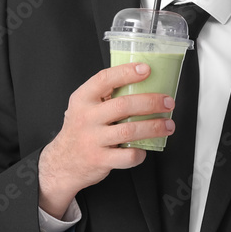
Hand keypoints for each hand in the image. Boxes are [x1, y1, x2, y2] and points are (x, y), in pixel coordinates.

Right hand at [38, 63, 174, 217]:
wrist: (62, 162)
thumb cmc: (81, 130)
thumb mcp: (84, 107)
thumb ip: (105, 95)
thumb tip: (142, 82)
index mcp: (83, 99)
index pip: (105, 79)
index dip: (126, 72)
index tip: (146, 69)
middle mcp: (86, 117)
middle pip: (123, 105)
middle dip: (151, 102)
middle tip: (168, 102)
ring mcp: (92, 139)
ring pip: (129, 130)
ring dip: (154, 127)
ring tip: (168, 125)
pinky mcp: (99, 159)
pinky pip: (127, 156)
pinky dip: (140, 152)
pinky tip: (145, 148)